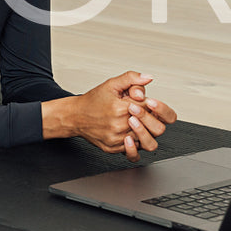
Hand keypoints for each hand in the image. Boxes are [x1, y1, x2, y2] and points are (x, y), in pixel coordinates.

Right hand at [49, 71, 177, 161]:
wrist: (75, 116)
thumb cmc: (92, 101)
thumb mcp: (111, 84)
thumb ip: (131, 78)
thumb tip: (148, 77)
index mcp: (122, 108)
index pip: (151, 108)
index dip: (153, 104)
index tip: (144, 101)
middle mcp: (120, 125)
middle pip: (156, 128)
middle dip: (153, 119)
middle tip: (144, 114)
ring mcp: (117, 139)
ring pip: (148, 142)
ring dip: (146, 132)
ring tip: (137, 125)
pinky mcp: (114, 149)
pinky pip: (133, 152)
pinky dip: (136, 144)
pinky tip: (131, 135)